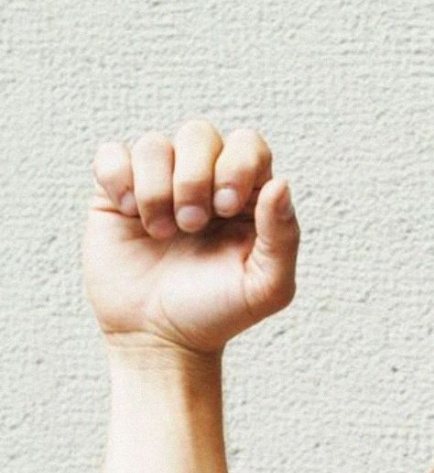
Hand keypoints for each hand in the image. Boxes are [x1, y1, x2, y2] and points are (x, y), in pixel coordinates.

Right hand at [84, 120, 298, 355]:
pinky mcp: (117, 193)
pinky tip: (129, 214)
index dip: (237, 165)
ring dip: (157, 189)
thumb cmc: (218, 312)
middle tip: (191, 226)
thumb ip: (283, 237)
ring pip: (154, 144)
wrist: (160, 338)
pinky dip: (119, 177)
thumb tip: (280, 184)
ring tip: (161, 233)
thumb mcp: (266, 286)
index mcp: (246, 194)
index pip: (248, 145)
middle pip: (199, 134)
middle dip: (194, 178)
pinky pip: (112, 153)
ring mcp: (158, 183)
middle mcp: (203, 180)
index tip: (226, 208)